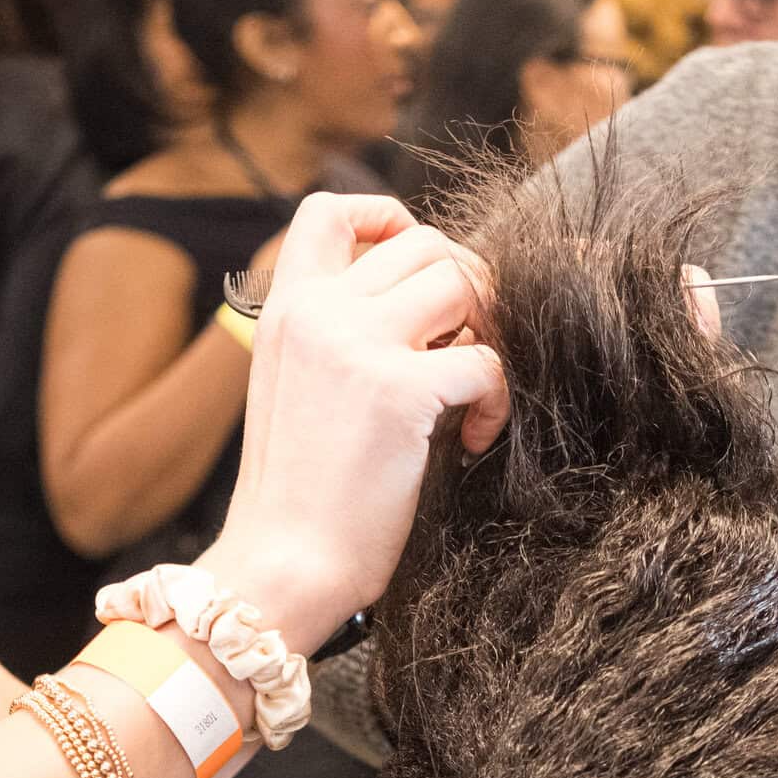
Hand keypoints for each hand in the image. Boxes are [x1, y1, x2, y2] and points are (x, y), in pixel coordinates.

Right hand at [208, 194, 508, 650]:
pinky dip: (498, 399)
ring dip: (487, 329)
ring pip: (460, 280)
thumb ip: (339, 339)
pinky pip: (486, 359)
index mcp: (285, 310)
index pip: (329, 211)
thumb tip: (430, 312)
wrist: (279, 567)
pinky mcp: (400, 393)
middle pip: (424, 242)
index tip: (415, 273)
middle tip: (466, 346)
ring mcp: (357, 346)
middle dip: (465, 286)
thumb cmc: (298, 497)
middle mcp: (318, 313)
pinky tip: (475, 439)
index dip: (387, 220)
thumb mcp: (295, 391)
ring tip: (472, 390)